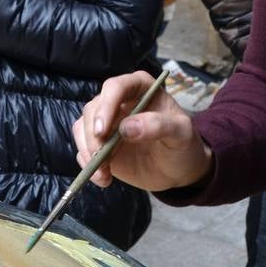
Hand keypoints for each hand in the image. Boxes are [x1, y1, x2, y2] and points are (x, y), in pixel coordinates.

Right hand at [72, 71, 213, 191]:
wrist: (178, 169)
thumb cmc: (183, 144)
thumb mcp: (181, 133)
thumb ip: (158, 126)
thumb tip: (127, 128)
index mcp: (140, 88)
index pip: (116, 87)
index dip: (106, 106)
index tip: (102, 131)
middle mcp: (119, 101)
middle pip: (93, 109)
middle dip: (93, 134)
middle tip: (101, 157)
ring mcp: (107, 123)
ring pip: (82, 127)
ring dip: (88, 151)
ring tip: (104, 173)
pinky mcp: (100, 144)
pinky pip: (83, 149)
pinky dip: (88, 165)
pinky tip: (104, 179)